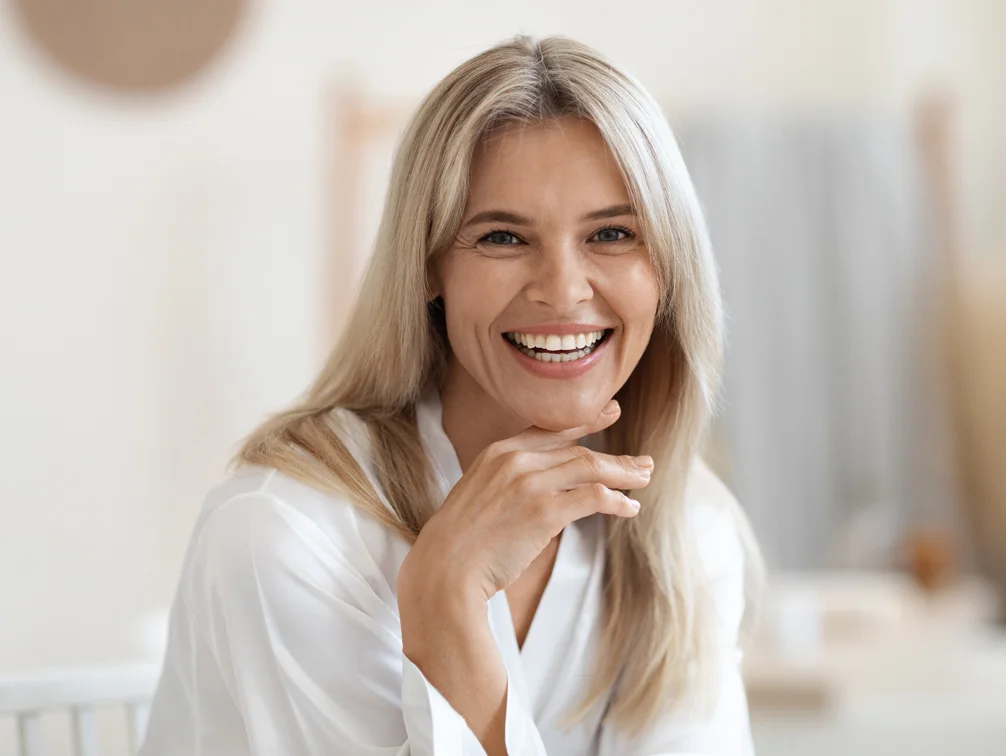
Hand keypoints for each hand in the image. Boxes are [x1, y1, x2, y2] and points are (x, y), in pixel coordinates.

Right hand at [398, 399, 652, 605]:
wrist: (444, 568)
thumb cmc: (460, 541)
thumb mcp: (479, 493)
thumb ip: (508, 480)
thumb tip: (545, 486)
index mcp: (498, 451)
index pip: (552, 428)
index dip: (586, 422)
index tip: (612, 412)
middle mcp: (515, 459)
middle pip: (578, 450)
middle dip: (616, 457)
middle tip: (643, 462)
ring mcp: (530, 483)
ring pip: (591, 468)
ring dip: (624, 474)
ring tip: (644, 479)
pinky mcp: (544, 512)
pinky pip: (593, 497)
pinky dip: (616, 501)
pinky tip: (629, 509)